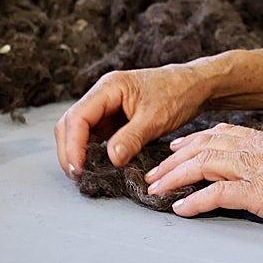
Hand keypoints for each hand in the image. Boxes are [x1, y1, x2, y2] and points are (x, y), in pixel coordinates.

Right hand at [54, 63, 211, 178]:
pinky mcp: (113, 118)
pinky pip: (94, 135)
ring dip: (78, 152)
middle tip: (78, 176)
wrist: (193, 86)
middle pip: (71, 123)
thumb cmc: (177, 94)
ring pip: (79, 130)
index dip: (73, 145)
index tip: (78, 169)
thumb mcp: (156, 118)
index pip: (78, 117)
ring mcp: (106, 106)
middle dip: (70, 150)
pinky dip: (91, 151)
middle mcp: (103, 95)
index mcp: (109, 87)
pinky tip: (97, 165)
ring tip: (85, 175)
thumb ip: (132, 138)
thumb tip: (111, 159)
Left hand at [144, 123, 262, 235]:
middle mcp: (256, 148)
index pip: (217, 133)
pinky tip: (182, 208)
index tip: (174, 147)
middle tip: (155, 173)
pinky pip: (218, 195)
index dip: (191, 140)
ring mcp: (257, 169)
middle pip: (202, 147)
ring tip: (157, 189)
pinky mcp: (261, 194)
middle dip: (173, 160)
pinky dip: (195, 201)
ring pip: (203, 165)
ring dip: (175, 178)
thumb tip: (248, 155)